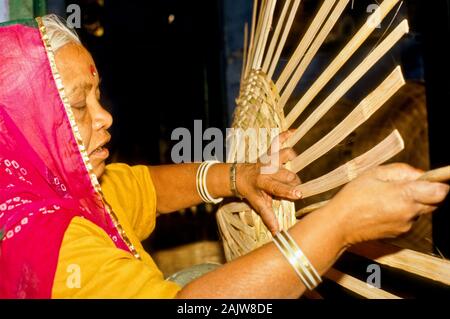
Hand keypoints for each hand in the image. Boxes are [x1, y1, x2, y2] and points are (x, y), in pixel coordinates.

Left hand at [235, 130, 301, 233]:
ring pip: (283, 155)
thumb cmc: (249, 192)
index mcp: (263, 183)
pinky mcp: (269, 152)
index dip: (288, 191)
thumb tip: (278, 233)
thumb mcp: (257, 204)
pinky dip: (285, 135)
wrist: (237, 176)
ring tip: (297, 160)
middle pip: (285, 174)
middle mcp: (266, 169)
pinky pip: (276, 141)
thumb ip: (268, 217)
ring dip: (291, 157)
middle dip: (294, 180)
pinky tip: (295, 131)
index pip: (277, 188)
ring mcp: (268, 159)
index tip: (300, 194)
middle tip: (298, 187)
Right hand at [328, 163, 449, 245]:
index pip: (441, 191)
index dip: (440, 183)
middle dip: (427, 192)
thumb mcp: (373, 173)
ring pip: (420, 210)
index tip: (435, 178)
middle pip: (435, 202)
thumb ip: (401, 170)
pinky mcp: (400, 233)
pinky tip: (383, 208)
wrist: (339, 225)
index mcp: (405, 196)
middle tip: (405, 185)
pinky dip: (402, 212)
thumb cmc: (353, 197)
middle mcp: (409, 213)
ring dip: (412, 202)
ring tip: (387, 197)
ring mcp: (405, 225)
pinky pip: (409, 219)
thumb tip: (419, 174)